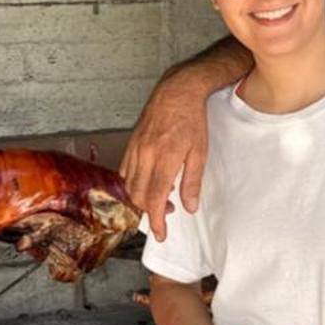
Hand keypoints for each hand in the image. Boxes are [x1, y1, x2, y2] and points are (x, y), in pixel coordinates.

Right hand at [122, 69, 212, 241]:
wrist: (178, 90)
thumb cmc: (192, 119)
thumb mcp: (200, 153)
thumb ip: (192, 182)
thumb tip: (189, 207)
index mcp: (164, 159)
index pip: (154, 199)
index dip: (156, 221)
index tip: (161, 234)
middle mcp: (145, 155)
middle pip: (138, 196)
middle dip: (150, 211)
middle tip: (167, 212)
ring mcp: (135, 148)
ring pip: (129, 184)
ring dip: (141, 198)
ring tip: (160, 197)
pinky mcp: (131, 142)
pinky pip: (125, 169)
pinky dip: (132, 183)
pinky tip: (146, 182)